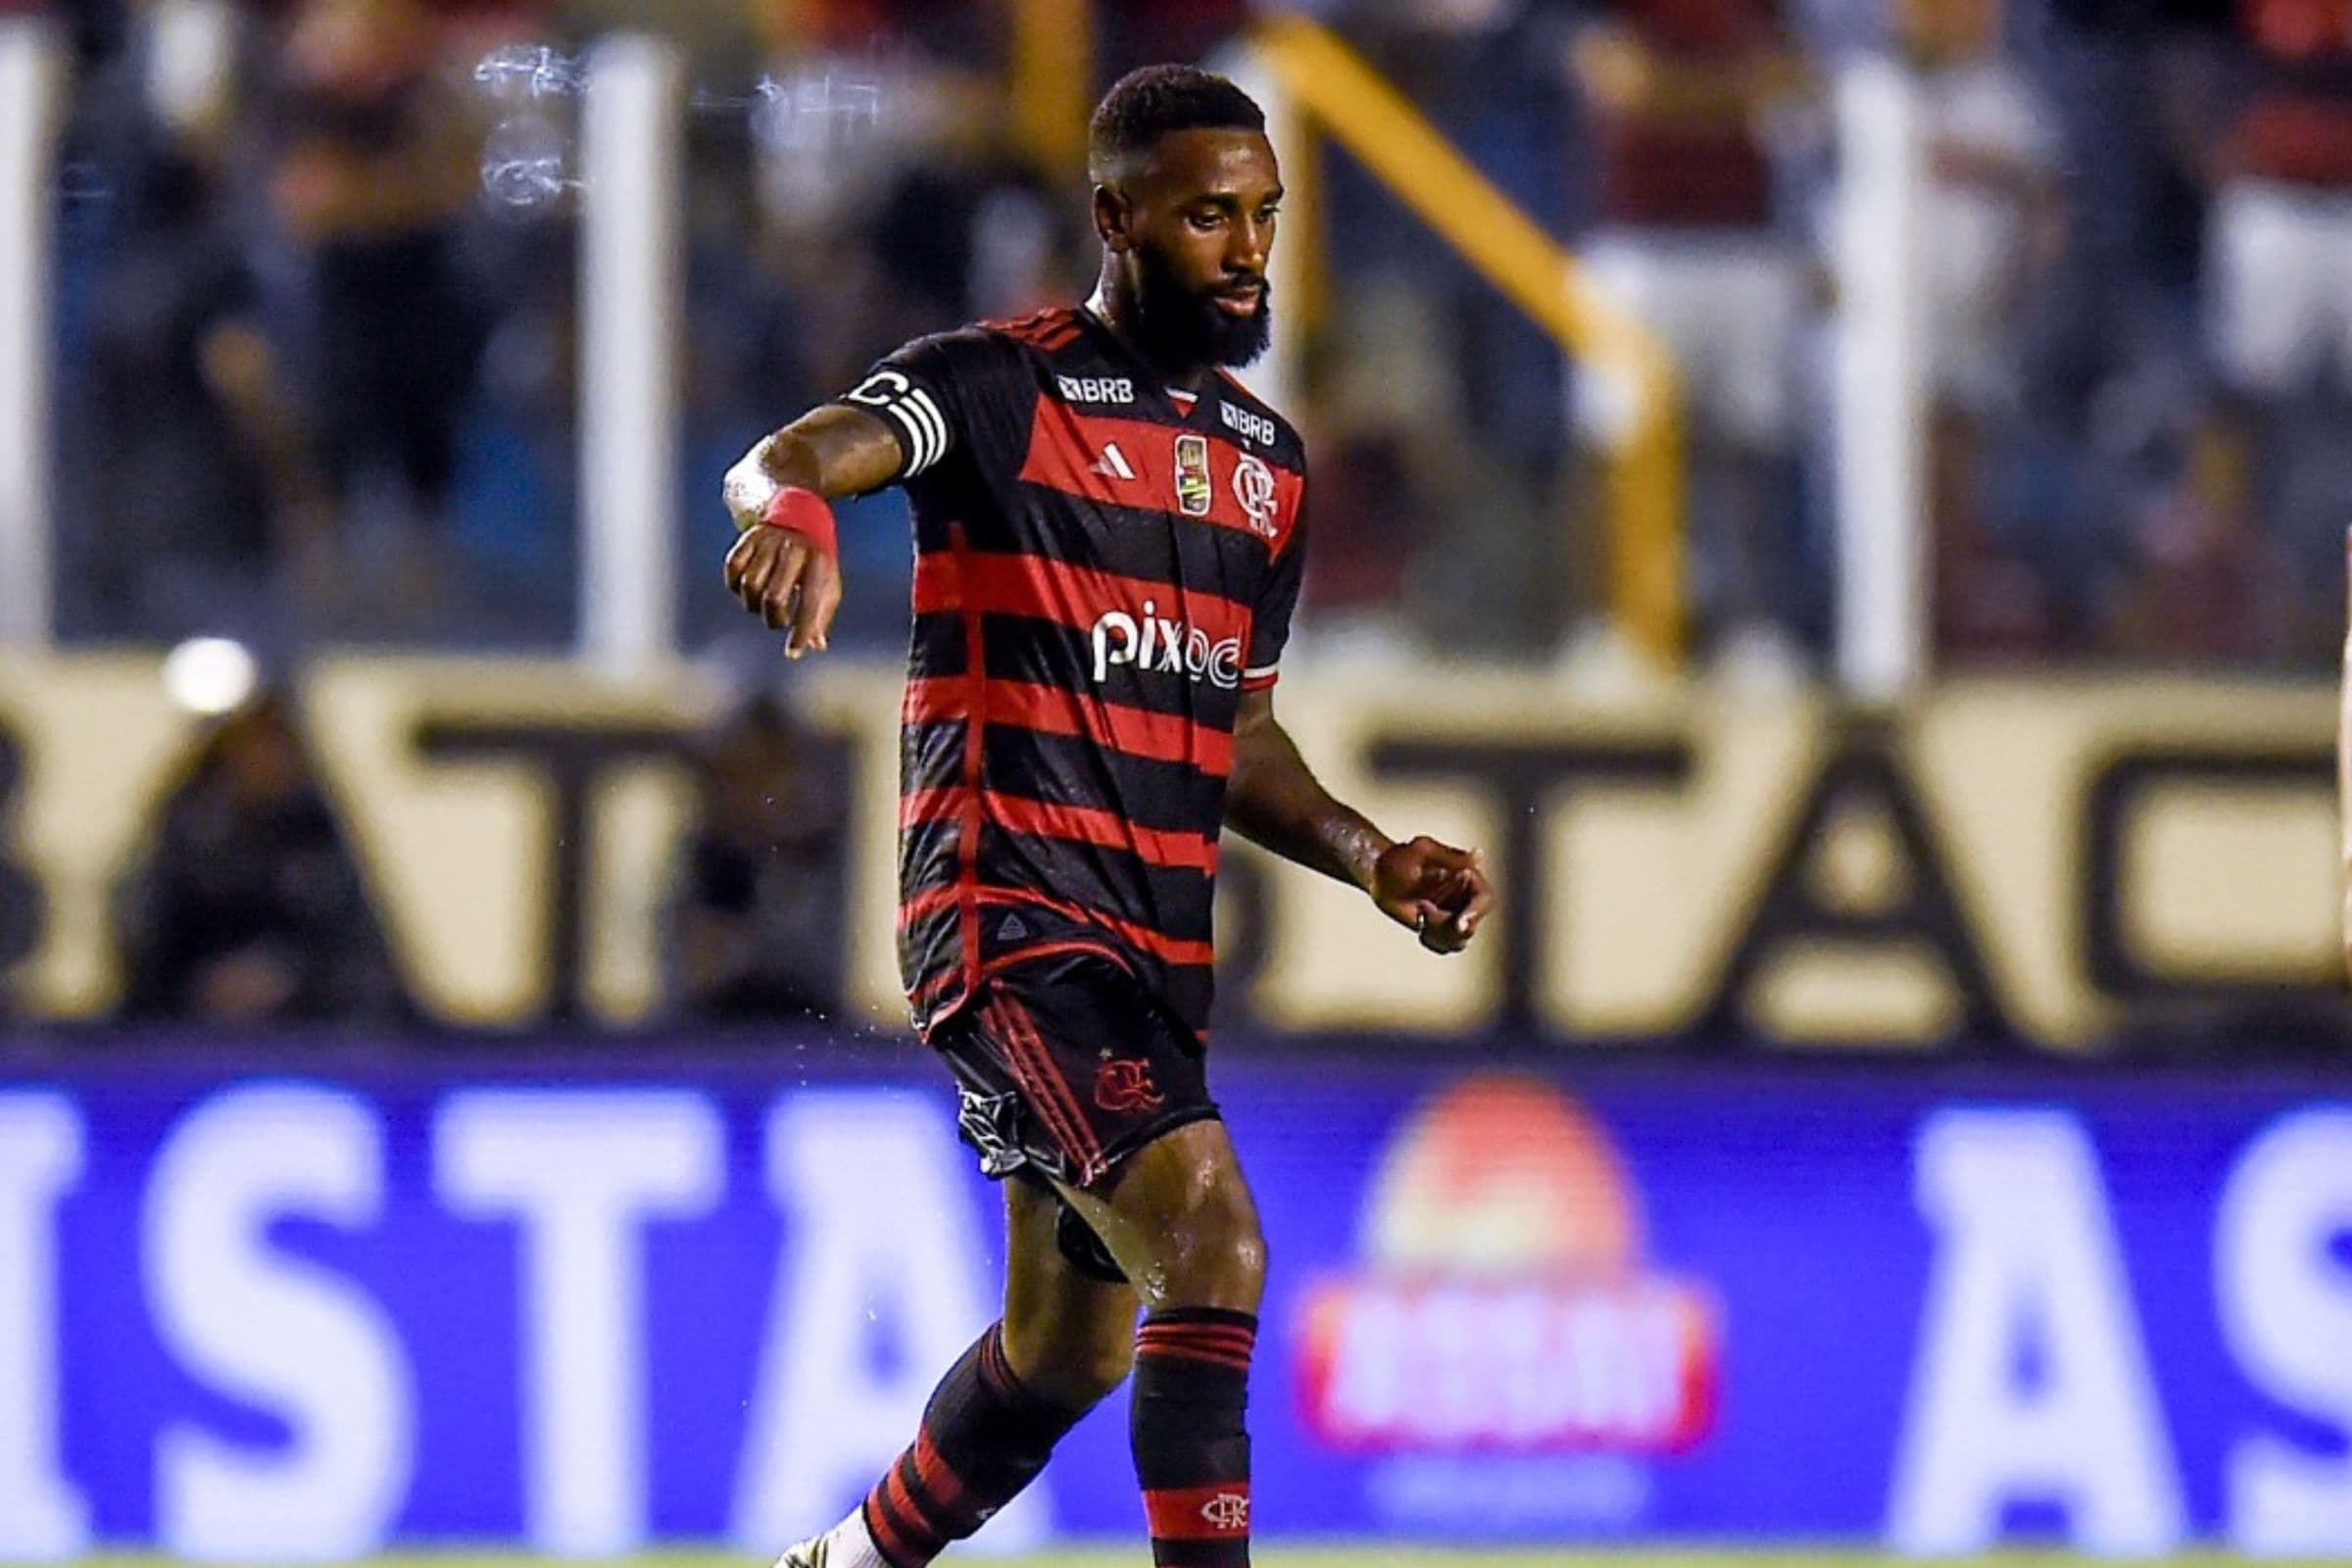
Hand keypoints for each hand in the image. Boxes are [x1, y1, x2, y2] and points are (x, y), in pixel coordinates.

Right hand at [724, 525, 839, 657]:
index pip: (809, 602)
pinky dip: (736, 586)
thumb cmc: (816, 561)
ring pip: (750, 585)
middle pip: (773, 597)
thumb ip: (822, 614)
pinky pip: (732, 569)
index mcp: (818, 562)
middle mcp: (792, 550)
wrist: (800, 515)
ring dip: (753, 605)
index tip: (792, 654)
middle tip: (779, 620)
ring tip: (764, 604)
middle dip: (774, 619)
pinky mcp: (747, 538)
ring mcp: (768, 542)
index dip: (801, 631)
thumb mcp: (827, 583)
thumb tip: (817, 646)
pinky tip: (747, 590)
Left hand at [1370, 835, 1493, 954]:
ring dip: (1436, 930)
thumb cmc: (1401, 858)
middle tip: (1423, 909)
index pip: (1485, 898)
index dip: (1476, 912)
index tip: (1459, 923)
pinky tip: (1418, 921)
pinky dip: (1431, 939)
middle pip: (1471, 925)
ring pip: (1458, 941)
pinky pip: (1444, 947)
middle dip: (1446, 923)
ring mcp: (1454, 917)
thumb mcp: (1423, 850)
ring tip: (1420, 911)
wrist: (1379, 874)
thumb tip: (1478, 855)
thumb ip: (1451, 856)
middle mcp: (1466, 899)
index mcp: (1469, 877)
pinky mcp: (1440, 931)